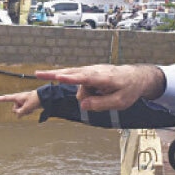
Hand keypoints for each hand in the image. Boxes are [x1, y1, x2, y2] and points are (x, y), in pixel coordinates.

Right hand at [0, 90, 41, 116]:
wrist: (45, 97)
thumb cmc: (36, 99)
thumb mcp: (27, 107)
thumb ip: (21, 112)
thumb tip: (17, 116)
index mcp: (18, 97)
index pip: (7, 98)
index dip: (0, 99)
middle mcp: (19, 100)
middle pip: (14, 109)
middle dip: (19, 111)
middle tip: (26, 108)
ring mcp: (23, 103)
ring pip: (19, 111)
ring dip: (24, 112)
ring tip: (31, 108)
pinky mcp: (27, 105)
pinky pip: (24, 111)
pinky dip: (27, 112)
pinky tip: (32, 110)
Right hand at [35, 64, 164, 110]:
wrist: (136, 77)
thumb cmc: (129, 90)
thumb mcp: (119, 103)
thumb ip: (100, 104)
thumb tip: (82, 105)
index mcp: (104, 78)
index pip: (84, 78)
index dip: (70, 78)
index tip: (58, 77)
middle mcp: (95, 71)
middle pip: (74, 77)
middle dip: (60, 78)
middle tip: (38, 74)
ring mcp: (92, 70)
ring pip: (78, 83)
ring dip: (86, 94)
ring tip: (105, 95)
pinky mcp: (90, 72)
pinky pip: (79, 81)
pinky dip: (82, 89)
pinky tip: (90, 92)